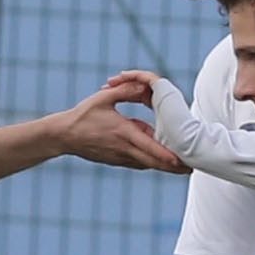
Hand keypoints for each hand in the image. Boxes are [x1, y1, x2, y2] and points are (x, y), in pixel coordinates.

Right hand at [61, 73, 185, 173]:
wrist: (64, 136)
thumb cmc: (83, 115)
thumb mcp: (104, 98)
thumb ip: (126, 90)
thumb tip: (145, 85)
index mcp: (123, 132)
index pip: (150, 147)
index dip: (167, 156)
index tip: (182, 161)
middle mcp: (124, 149)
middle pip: (153, 162)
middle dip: (173, 167)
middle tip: (190, 169)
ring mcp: (120, 157)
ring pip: (147, 164)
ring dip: (162, 165)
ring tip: (180, 166)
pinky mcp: (116, 161)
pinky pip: (137, 162)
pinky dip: (149, 161)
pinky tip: (158, 159)